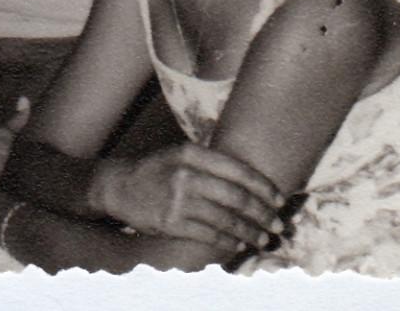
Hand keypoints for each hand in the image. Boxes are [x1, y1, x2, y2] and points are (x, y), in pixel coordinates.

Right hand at [93, 143, 282, 250]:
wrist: (119, 186)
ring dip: (250, 232)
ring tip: (263, 239)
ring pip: (227, 220)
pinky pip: (209, 235)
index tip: (279, 199)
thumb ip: (210, 162)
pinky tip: (238, 245)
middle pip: (236, 197)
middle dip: (263, 213)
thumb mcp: (180, 154)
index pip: (238, 170)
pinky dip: (228, 242)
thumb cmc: (156, 170)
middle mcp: (186, 174)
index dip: (263, 187)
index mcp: (192, 153)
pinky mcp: (171, 222)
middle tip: (279, 224)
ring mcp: (178, 199)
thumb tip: (252, 177)